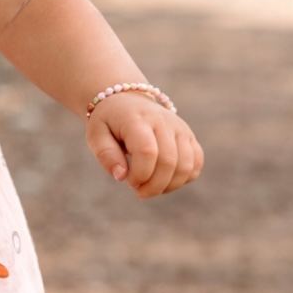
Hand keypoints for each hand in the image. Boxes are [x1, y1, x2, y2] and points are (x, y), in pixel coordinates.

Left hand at [86, 95, 202, 197]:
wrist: (127, 101)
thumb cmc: (109, 122)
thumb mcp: (96, 134)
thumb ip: (106, 155)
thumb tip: (121, 176)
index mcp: (137, 119)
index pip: (147, 151)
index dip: (141, 174)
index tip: (129, 182)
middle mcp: (163, 121)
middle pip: (169, 161)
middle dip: (154, 186)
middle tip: (139, 191)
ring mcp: (180, 128)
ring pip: (186, 165)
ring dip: (169, 186)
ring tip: (151, 188)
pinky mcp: (189, 135)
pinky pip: (196, 162)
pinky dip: (184, 178)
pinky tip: (166, 181)